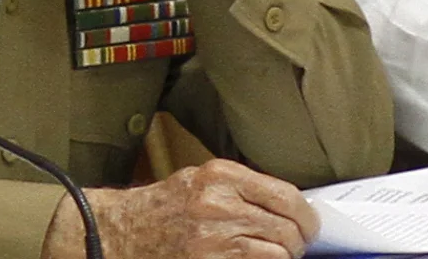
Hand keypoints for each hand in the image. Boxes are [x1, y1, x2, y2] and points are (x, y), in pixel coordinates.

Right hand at [41, 159, 319, 258]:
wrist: (116, 231)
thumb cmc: (161, 207)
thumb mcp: (201, 179)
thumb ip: (242, 188)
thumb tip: (287, 205)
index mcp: (221, 176)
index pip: (286, 196)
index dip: (306, 216)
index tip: (310, 226)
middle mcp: (218, 205)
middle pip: (285, 228)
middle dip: (297, 242)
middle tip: (296, 247)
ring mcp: (212, 240)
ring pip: (275, 254)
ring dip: (282, 258)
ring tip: (278, 257)